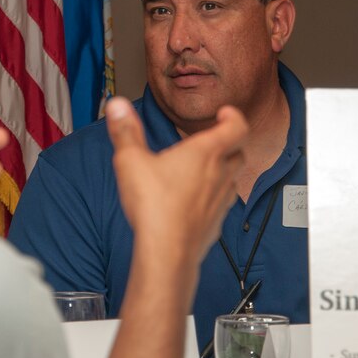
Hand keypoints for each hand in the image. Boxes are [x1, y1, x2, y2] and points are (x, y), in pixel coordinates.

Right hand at [105, 98, 246, 263]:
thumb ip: (125, 131)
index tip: (224, 113)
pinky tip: (196, 199)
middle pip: (239, 152)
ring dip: (224, 169)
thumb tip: (117, 106)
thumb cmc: (155, 206)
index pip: (236, 126)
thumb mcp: (130, 160)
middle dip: (230, 142)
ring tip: (205, 167)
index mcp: (205, 153)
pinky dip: (214, 194)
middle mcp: (220, 174)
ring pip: (233, 178)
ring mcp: (221, 200)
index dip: (233, 116)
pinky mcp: (216, 222)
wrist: (168, 251)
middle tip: (214, 138)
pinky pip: (222, 202)